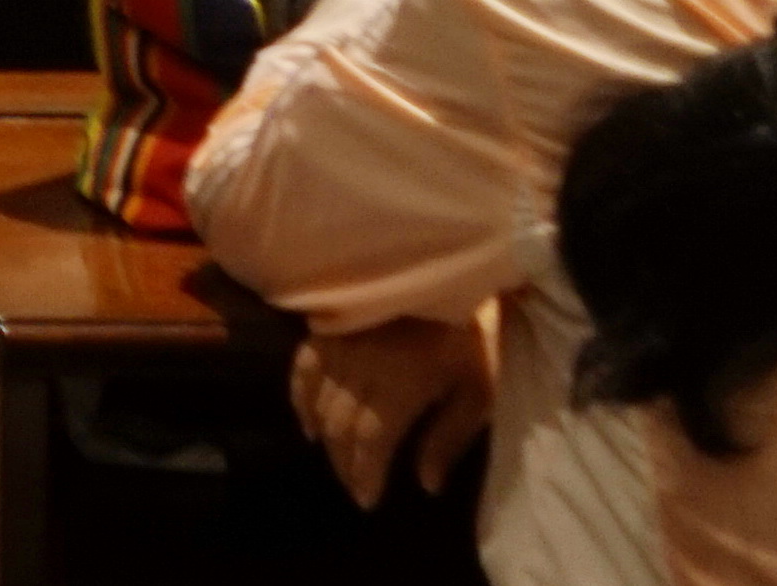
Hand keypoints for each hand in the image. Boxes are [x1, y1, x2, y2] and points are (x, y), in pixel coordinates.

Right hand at [289, 315, 492, 509]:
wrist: (444, 276)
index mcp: (401, 385)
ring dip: (325, 440)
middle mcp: (361, 369)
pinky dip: (300, 401)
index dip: (365, 474)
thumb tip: (426, 485)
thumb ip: (449, 438)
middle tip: (353, 487)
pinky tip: (308, 425)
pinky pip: (301, 370)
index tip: (367, 501)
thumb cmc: (467, 338)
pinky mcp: (326, 331)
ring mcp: (339, 348)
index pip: (370, 441)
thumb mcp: (476, 391)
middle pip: (340, 427)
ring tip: (337, 461)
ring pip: (319, 404)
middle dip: (344, 464)